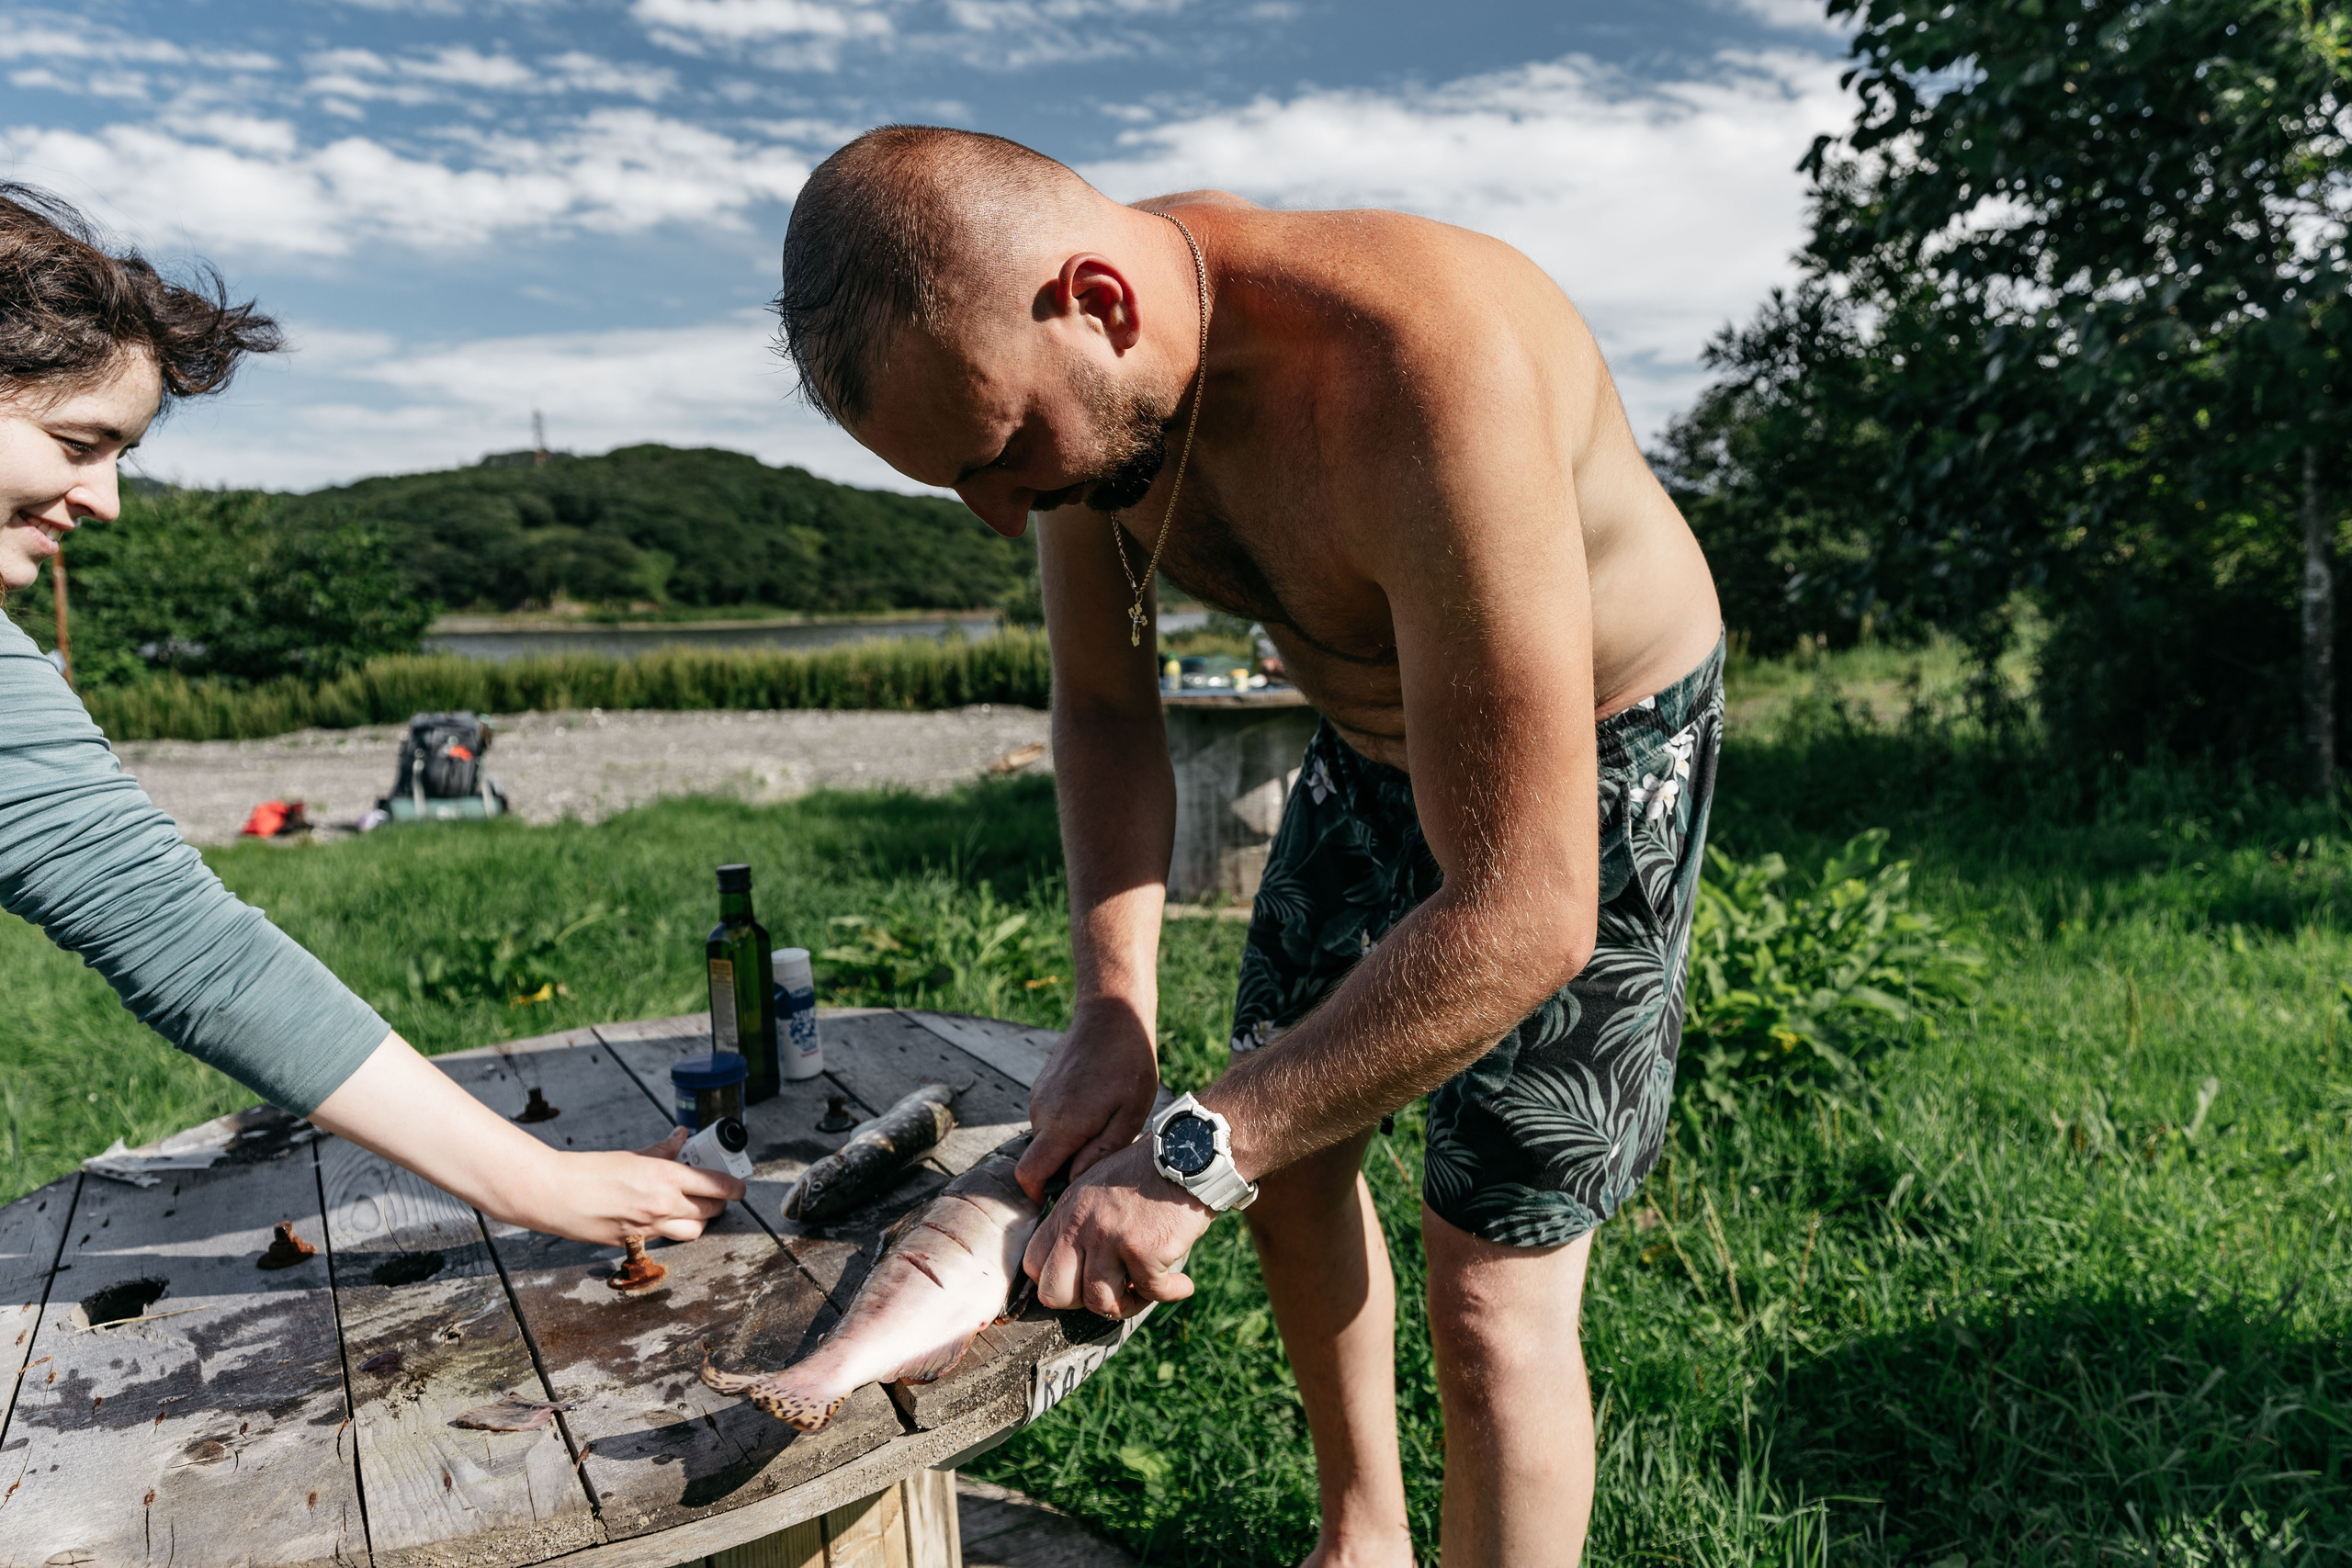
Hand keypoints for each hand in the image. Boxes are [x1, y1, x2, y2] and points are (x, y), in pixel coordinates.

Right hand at [497, 1126, 744, 1245]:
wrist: (556, 1195)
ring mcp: (650, 1228)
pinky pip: (666, 1238)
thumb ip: (663, 1150)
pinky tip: (660, 1216)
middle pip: (712, 1211)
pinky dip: (671, 1228)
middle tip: (715, 1194)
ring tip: (692, 1209)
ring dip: (699, 1221)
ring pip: (694, 1231)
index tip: (739, 1186)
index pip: (718, 1186)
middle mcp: (663, 1206)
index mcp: (666, 1178)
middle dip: (718, 1202)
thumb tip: (682, 1137)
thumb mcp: (633, 1155)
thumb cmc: (590, 1171)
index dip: (735, 1187)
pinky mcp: (635, 1242)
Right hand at [1016, 999, 1161, 1199]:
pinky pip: (1048, 1120)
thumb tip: (1073, 1181)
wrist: (1111, 1014)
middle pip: (1038, 1160)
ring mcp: (1038, 1097)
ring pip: (1044, 1140)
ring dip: (1066, 1145)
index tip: (1063, 1200)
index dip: (1039, 1195)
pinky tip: (1095, 1112)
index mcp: (1061, 1124)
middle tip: (1098, 1163)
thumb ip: (1100, 1153)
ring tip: (1102, 1131)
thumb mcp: (1129, 1115)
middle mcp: (1041, 1112)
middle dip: (1060, 1170)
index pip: (1029, 1175)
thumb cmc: (1129, 1064)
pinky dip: (1065, 1127)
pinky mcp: (1041, 1086)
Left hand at [1022, 1139, 1212, 1318]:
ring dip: (1129, 1304)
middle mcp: (1082, 1224)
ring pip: (1101, 1302)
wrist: (1191, 1154)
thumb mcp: (1099, 1187)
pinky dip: (1170, 1293)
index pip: (1034, 1264)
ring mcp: (1110, 1238)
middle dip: (1084, 1303)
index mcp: (1068, 1210)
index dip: (1058, 1283)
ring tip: (1146, 1290)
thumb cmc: (1150, 1174)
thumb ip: (1082, 1222)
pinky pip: (1151, 1293)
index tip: (1085, 1283)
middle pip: (1054, 1294)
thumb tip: (1078, 1269)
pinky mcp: (1144, 1250)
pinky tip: (1182, 1284)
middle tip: (1112, 1291)